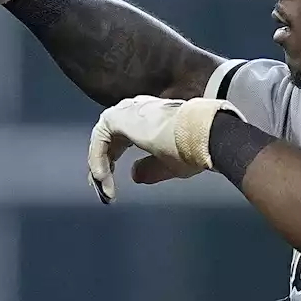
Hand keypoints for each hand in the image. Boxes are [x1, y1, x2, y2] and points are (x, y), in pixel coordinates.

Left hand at [87, 96, 244, 203]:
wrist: (202, 133)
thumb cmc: (194, 146)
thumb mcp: (168, 164)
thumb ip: (149, 169)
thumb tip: (134, 175)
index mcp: (150, 117)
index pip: (122, 138)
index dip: (114, 161)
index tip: (111, 183)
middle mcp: (136, 110)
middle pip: (109, 139)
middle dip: (104, 165)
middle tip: (102, 188)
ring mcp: (126, 112)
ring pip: (102, 140)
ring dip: (101, 166)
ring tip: (105, 189)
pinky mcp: (117, 118)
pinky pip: (99, 142)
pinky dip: (98, 161)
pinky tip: (103, 179)